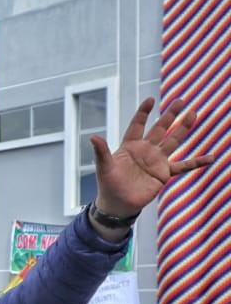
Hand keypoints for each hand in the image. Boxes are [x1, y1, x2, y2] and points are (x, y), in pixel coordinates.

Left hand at [90, 98, 207, 218]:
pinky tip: (210, 157)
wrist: (118, 204)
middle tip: (180, 101)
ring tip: (193, 114)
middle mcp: (145, 150)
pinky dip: (196, 162)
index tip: (150, 100)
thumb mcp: (104, 167)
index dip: (143, 113)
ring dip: (183, 129)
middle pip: (160, 129)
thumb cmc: (108, 184)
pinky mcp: (164, 173)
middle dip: (169, 115)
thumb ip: (101, 152)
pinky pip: (183, 166)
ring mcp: (156, 160)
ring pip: (172, 141)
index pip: (137, 125)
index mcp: (130, 146)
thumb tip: (92, 137)